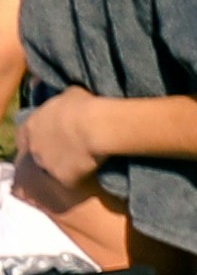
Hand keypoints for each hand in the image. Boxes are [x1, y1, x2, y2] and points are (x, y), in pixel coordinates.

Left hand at [14, 95, 105, 214]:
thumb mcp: (70, 95)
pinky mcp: (62, 178)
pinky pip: (70, 180)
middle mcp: (34, 147)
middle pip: (36, 155)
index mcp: (31, 125)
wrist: (95, 127)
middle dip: (49, 153)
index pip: (23, 136)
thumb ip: (63, 102)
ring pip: (51, 169)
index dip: (34, 137)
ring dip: (63, 166)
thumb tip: (67, 101)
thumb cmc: (82, 106)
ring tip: (81, 161)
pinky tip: (91, 171)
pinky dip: (78, 177)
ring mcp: (46, 165)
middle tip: (68, 149)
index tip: (47, 137)